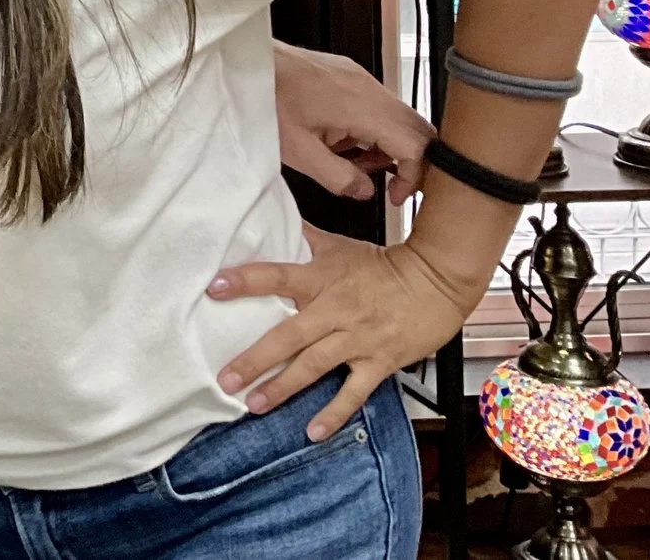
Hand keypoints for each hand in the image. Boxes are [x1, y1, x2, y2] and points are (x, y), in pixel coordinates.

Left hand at [207, 224, 473, 439]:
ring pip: (314, 366)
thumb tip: (268, 217)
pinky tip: (313, 431)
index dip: (245, 281)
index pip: (276, 276)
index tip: (214, 288)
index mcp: (321, 279)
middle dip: (255, 359)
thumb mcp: (339, 246)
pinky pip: (354, 392)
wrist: (436, 281)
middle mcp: (334, 311)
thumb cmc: (383, 264)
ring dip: (283, 387)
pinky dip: (334, 413)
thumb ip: (302, 238)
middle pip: (288, 335)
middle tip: (226, 379)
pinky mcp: (379, 362)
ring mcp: (357, 340)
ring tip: (254, 404)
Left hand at [273, 41, 432, 204]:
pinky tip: (340, 139)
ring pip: (398, 118)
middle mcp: (367, 86)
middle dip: (407, 162)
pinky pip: (376, 105)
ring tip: (350, 160)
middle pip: (417, 129)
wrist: (241, 60)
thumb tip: (364, 190)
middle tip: (385, 183)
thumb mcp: (297, 152)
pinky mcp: (347, 73)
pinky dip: (369, 128)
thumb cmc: (262, 97)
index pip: (418, 144)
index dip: (414, 175)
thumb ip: (338, 178)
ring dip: (385, 146)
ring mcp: (358, 77)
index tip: (396, 194)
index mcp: (362, 105)